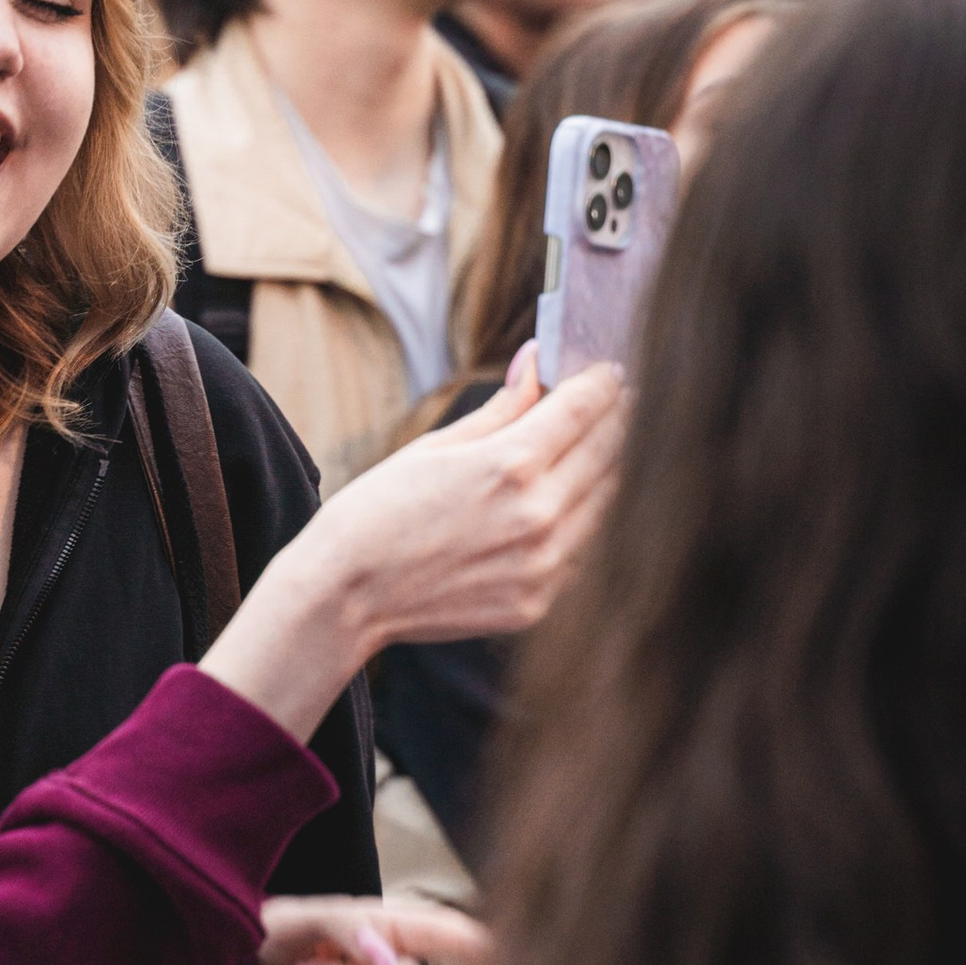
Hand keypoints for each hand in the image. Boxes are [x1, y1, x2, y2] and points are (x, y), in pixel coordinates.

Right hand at [201, 356, 623, 748]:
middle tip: (619, 400)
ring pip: (606, 504)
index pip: (585, 409)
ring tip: (596, 447)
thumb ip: (500, 409)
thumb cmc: (376, 512)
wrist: (346, 596)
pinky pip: (581, 551)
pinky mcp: (538, 602)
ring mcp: (543, 565)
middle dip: (618, 419)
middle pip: (609, 453)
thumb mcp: (435, 447)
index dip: (604, 383)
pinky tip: (567, 502)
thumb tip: (535, 362)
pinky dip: (583, 520)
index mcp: (509, 465)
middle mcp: (538, 516)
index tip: (611, 370)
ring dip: (608, 470)